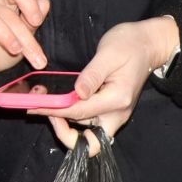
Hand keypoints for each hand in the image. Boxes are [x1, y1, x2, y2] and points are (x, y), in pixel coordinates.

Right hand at [0, 0, 50, 82]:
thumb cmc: (3, 49)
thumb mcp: (23, 38)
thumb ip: (32, 21)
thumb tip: (44, 2)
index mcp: (4, 1)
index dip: (28, 1)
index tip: (37, 21)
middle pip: (6, 10)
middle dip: (24, 35)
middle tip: (37, 57)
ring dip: (4, 34)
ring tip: (15, 51)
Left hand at [46, 16, 179, 152]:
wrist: (147, 44)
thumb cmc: (129, 45)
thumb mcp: (108, 54)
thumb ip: (92, 75)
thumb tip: (77, 93)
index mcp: (117, 100)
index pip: (79, 112)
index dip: (54, 110)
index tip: (33, 106)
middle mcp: (117, 114)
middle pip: (86, 137)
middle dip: (60, 128)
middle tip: (40, 108)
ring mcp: (114, 114)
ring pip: (84, 130)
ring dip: (63, 120)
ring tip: (44, 100)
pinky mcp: (109, 110)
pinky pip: (88, 121)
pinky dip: (71, 116)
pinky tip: (59, 102)